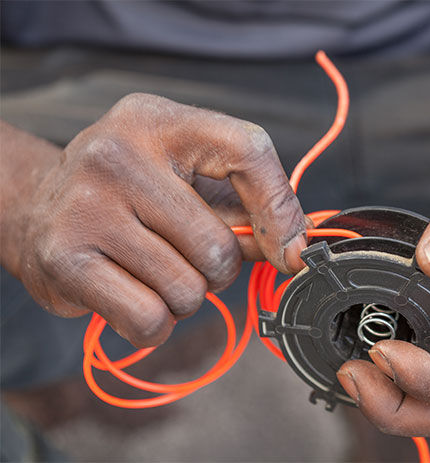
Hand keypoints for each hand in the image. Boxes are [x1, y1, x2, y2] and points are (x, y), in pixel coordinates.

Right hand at [13, 93, 305, 346]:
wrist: (35, 206)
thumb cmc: (130, 194)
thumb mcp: (188, 178)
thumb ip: (246, 207)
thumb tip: (297, 249)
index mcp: (160, 122)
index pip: (248, 151)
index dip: (280, 211)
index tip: (289, 250)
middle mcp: (118, 155)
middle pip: (218, 247)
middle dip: (217, 270)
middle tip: (186, 257)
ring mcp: (86, 206)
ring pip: (187, 290)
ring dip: (184, 298)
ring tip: (153, 271)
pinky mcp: (64, 258)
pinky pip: (149, 320)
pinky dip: (154, 325)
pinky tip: (134, 296)